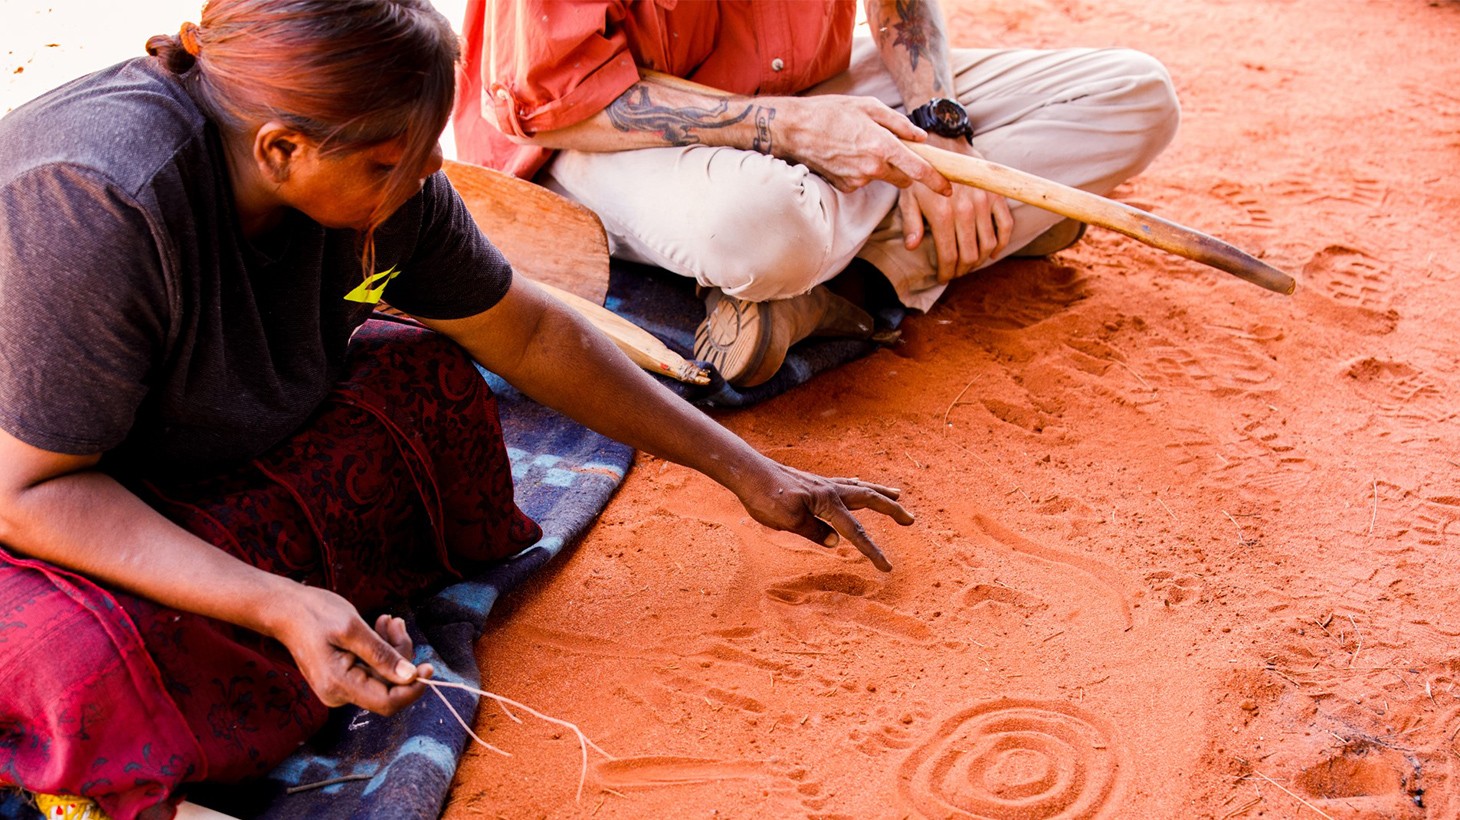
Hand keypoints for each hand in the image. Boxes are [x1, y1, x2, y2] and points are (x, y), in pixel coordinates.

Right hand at [268, 585, 433, 714]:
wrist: (286, 609)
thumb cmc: (315, 614)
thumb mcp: (352, 629)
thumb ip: (382, 655)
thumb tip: (410, 677)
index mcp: (339, 685)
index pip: (387, 702)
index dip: (412, 689)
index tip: (429, 667)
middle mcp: (338, 694)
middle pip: (387, 687)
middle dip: (400, 655)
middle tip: (397, 623)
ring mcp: (340, 687)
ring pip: (382, 675)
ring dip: (392, 647)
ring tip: (388, 620)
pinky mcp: (342, 677)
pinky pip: (372, 669)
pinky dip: (381, 648)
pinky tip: (380, 626)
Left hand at [734, 462, 914, 571]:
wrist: (747, 472)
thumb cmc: (765, 497)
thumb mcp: (788, 520)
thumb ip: (814, 531)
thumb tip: (836, 542)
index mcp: (827, 502)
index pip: (855, 532)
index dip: (873, 551)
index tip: (887, 568)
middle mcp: (830, 490)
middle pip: (870, 499)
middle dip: (892, 510)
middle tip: (910, 520)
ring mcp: (822, 484)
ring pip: (859, 487)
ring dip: (880, 493)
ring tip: (897, 495)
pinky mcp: (813, 482)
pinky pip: (843, 483)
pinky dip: (857, 485)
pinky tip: (858, 484)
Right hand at [774, 95, 951, 194]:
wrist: (795, 130)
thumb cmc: (831, 113)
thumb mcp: (869, 107)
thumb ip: (899, 124)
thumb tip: (920, 137)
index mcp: (882, 145)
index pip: (918, 170)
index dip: (936, 181)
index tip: (948, 189)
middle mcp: (872, 167)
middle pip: (904, 178)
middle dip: (906, 168)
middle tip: (893, 148)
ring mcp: (858, 180)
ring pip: (882, 177)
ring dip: (880, 165)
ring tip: (859, 143)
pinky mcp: (845, 186)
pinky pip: (864, 180)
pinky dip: (862, 169)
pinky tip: (846, 154)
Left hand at [899, 136, 1013, 281]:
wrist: (944, 142)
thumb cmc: (922, 173)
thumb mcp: (908, 196)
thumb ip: (911, 222)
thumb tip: (912, 246)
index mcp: (942, 214)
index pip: (948, 256)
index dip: (946, 273)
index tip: (943, 277)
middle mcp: (965, 211)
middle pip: (969, 255)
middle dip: (961, 270)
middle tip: (955, 272)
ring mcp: (983, 204)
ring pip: (987, 245)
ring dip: (979, 260)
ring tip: (969, 263)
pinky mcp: (996, 196)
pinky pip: (1005, 226)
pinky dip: (1001, 243)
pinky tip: (992, 250)